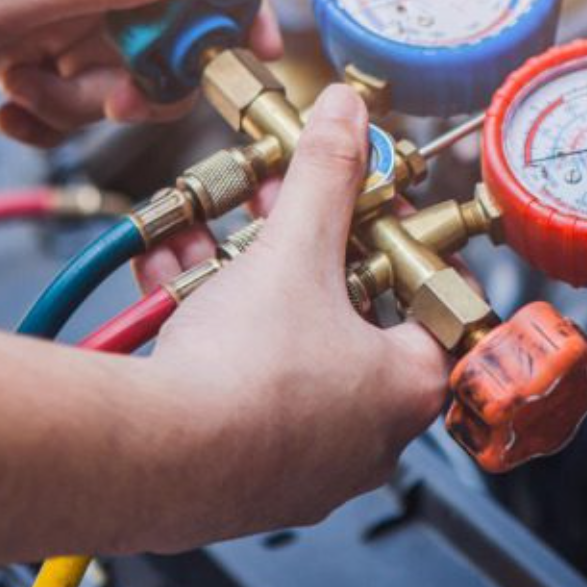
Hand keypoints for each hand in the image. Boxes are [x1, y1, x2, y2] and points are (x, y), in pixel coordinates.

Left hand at [0, 0, 281, 145]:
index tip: (254, 54)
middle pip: (163, 30)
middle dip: (141, 80)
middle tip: (105, 100)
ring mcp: (53, 10)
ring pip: (114, 72)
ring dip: (76, 102)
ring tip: (17, 90)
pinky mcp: (28, 45)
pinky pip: (69, 90)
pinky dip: (45, 112)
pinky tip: (4, 108)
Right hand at [132, 85, 449, 547]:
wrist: (153, 457)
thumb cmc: (243, 380)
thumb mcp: (293, 251)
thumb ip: (324, 175)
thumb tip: (345, 118)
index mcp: (406, 385)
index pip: (433, 302)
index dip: (401, 243)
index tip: (371, 211)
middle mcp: (365, 433)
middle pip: (346, 315)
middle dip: (303, 250)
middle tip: (281, 209)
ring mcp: (304, 457)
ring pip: (284, 344)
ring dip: (245, 278)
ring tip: (212, 233)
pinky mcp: (244, 468)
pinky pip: (238, 378)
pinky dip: (211, 324)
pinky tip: (171, 275)